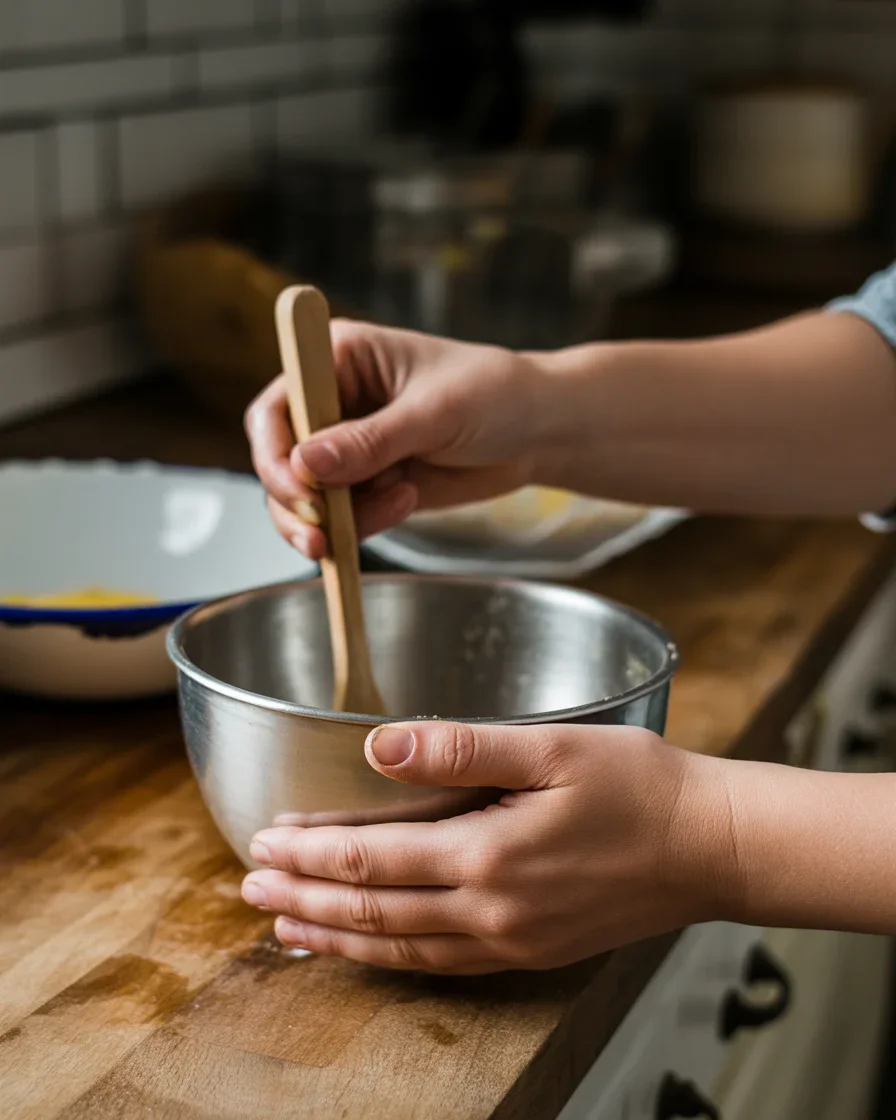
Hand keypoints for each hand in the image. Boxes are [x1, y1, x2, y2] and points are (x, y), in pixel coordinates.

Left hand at [240, 721, 735, 973]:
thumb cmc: (639, 786)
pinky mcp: (530, 952)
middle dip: (304, 900)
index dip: (312, 853)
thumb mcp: (553, 748)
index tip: (266, 842)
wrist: (710, 847)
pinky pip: (441, 965)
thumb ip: (461, 747)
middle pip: (373, 912)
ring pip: (399, 949)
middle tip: (250, 890)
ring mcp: (511, 941)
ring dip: (335, 940)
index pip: (374, 861)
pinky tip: (370, 952)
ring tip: (286, 932)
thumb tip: (381, 742)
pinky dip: (390, 959)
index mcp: (489, 854)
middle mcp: (491, 911)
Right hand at [245, 321, 549, 559]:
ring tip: (395, 506)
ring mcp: (349, 446)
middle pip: (279, 459)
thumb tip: (306, 462)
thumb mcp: (434, 412)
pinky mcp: (370, 482)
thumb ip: (371, 440)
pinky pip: (343, 515)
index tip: (300, 488)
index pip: (278, 407)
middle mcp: (335, 402)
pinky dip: (362, 523)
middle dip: (297, 500)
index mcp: (340, 360)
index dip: (275, 452)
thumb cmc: (495, 394)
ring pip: (306, 497)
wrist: (540, 430)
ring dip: (334, 519)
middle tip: (322, 534)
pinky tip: (407, 502)